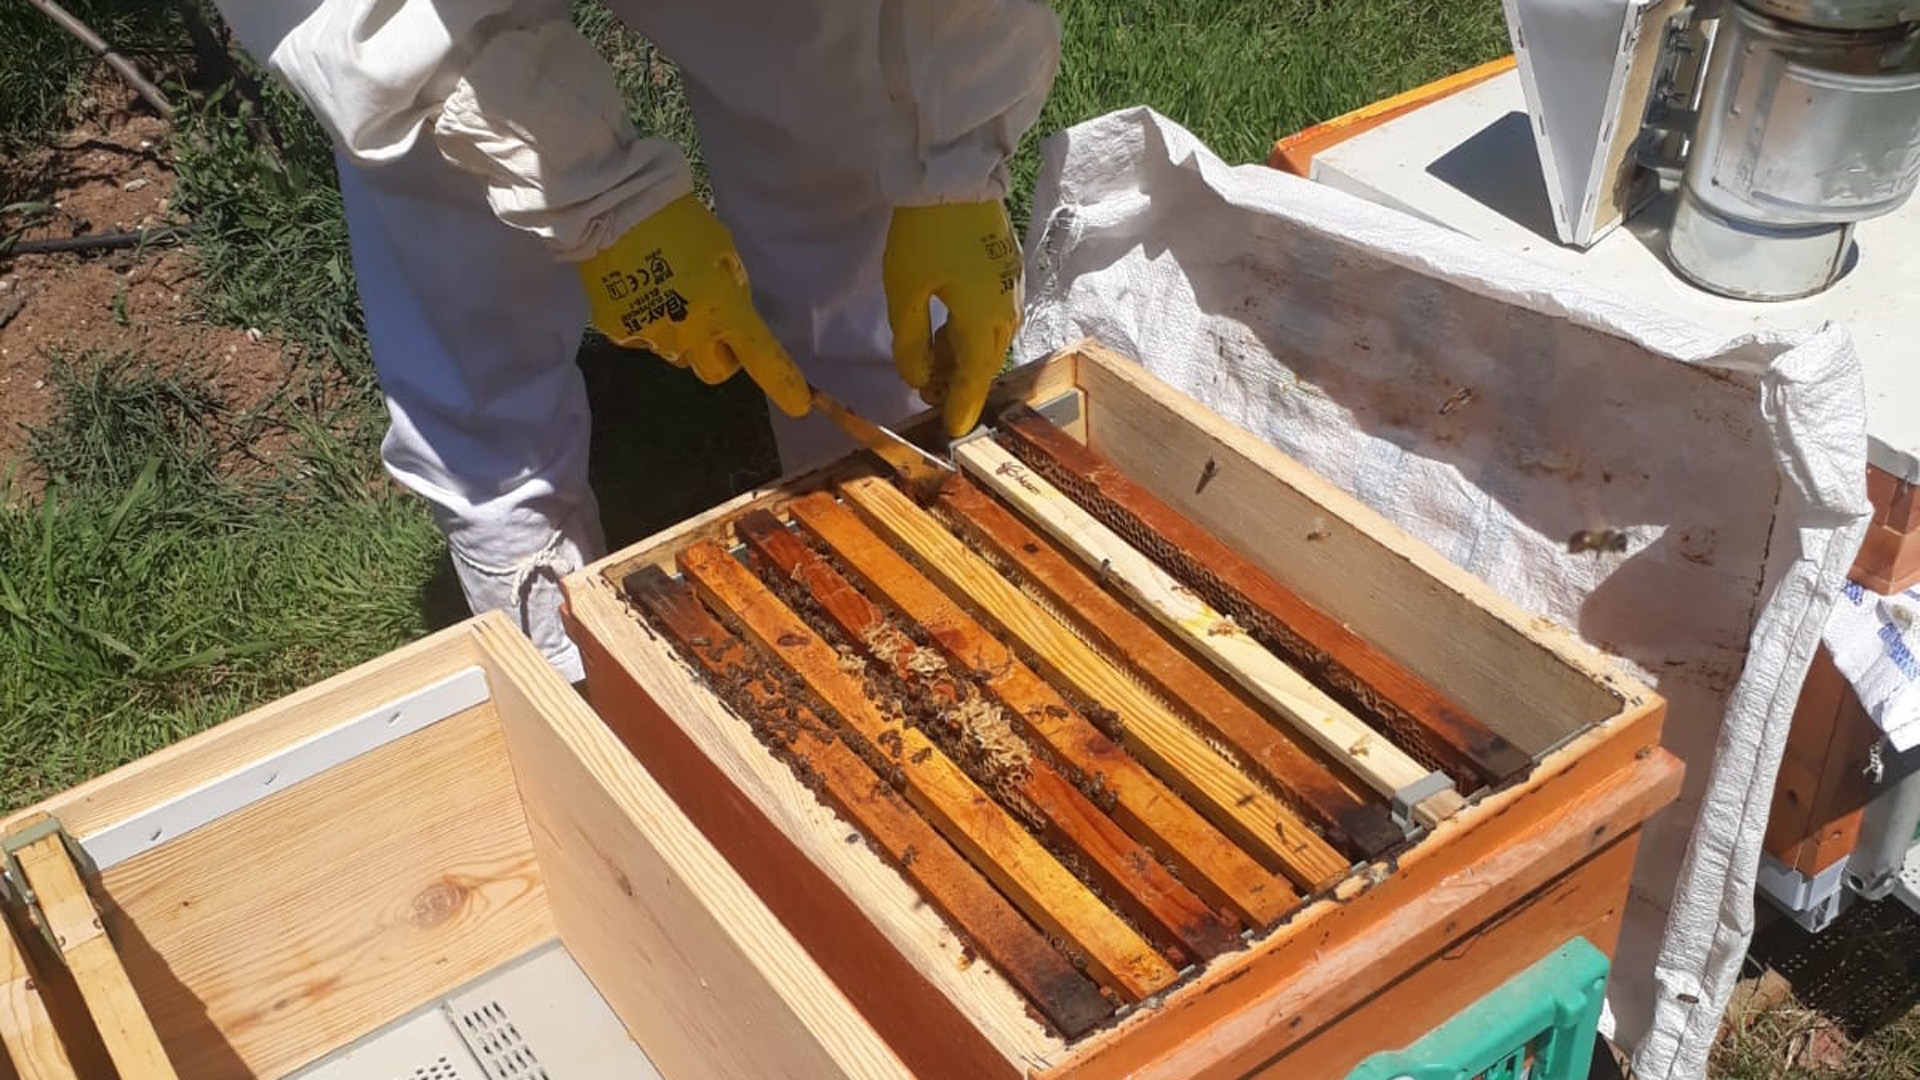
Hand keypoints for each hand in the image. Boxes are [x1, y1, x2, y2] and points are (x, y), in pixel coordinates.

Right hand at [577, 194, 809, 417]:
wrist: (613, 208)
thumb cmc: (678, 221)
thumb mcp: (724, 251)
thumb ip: (733, 291)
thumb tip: (733, 314)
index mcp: (722, 308)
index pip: (760, 356)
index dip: (783, 383)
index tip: (798, 403)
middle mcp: (689, 332)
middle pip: (715, 371)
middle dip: (721, 354)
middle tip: (714, 324)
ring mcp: (651, 336)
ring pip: (679, 354)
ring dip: (682, 335)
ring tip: (667, 293)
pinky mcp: (619, 333)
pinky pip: (645, 339)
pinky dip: (648, 322)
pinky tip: (639, 290)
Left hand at [883, 202, 1023, 436]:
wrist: (956, 173)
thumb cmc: (926, 232)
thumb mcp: (905, 290)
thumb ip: (910, 341)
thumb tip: (916, 378)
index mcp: (982, 319)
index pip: (974, 378)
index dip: (962, 407)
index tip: (952, 430)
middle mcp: (1005, 310)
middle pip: (985, 363)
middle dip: (961, 384)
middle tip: (932, 396)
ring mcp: (1010, 289)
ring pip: (991, 341)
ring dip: (965, 359)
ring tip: (934, 367)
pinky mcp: (1006, 271)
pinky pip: (993, 318)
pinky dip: (972, 335)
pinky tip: (948, 333)